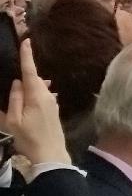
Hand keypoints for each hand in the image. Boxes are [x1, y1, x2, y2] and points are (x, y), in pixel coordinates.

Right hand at [1, 40, 68, 167]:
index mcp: (36, 94)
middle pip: (34, 80)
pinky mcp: (54, 109)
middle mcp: (47, 94)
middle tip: (14, 78)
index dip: (27, 56)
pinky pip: (42, 97)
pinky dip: (34, 96)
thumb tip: (17, 82)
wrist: (50, 154)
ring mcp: (53, 101)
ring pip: (38, 89)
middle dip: (25, 77)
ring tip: (18, 97)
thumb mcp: (14, 121)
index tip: (26, 41)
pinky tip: (28, 107)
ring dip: (29, 89)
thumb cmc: (29, 138)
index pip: (30, 71)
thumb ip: (14, 99)